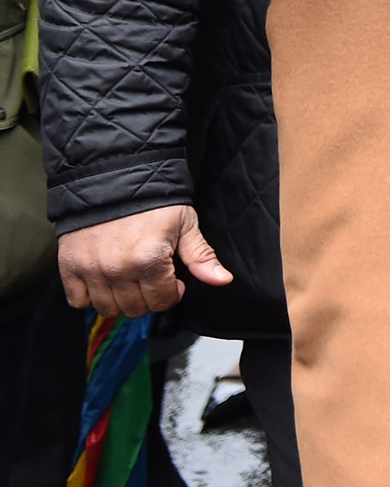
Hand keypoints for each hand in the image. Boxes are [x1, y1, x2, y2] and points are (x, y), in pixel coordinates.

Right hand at [57, 205, 231, 317]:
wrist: (115, 177)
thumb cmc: (154, 200)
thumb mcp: (185, 224)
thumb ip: (201, 257)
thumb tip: (223, 280)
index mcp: (149, 260)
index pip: (163, 301)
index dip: (173, 293)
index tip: (174, 280)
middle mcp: (117, 269)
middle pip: (136, 309)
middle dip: (150, 298)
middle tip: (152, 279)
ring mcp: (91, 269)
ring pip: (108, 309)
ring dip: (122, 301)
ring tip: (131, 280)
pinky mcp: (69, 266)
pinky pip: (78, 301)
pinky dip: (91, 297)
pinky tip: (105, 282)